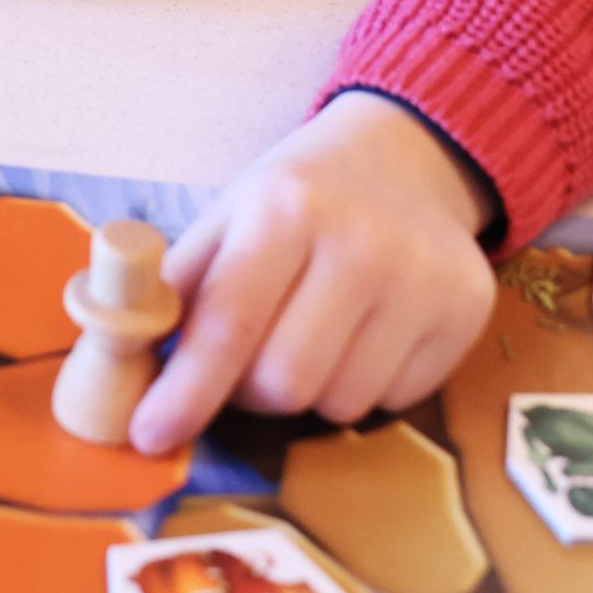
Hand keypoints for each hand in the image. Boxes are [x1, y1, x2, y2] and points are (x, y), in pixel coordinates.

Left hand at [129, 92, 498, 452]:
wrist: (407, 158)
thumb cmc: (299, 198)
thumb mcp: (229, 217)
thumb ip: (178, 289)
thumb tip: (123, 366)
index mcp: (286, 207)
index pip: (228, 323)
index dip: (184, 391)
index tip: (148, 435)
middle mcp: (363, 241)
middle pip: (285, 382)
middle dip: (250, 391)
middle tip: (248, 361)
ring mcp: (424, 279)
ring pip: (340, 403)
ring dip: (310, 390)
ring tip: (313, 333)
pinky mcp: (468, 311)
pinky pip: (394, 400)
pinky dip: (365, 383)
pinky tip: (367, 332)